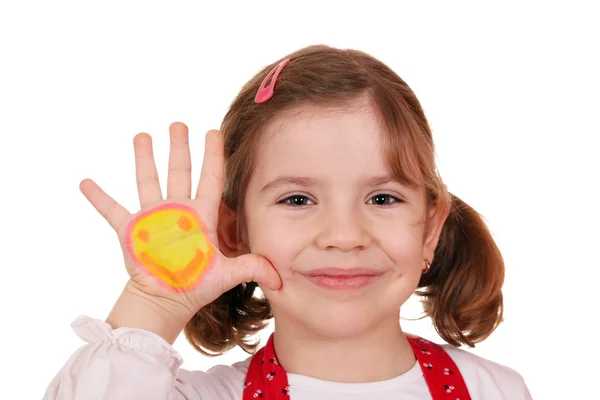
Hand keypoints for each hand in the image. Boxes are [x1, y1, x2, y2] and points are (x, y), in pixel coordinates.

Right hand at [79, 123, 281, 317]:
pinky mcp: (130, 231)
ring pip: (148, 181)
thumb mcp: (227, 274)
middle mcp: (177, 210)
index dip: (214, 156)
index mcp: (201, 216)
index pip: (211, 179)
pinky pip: (112, 210)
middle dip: (180, 147)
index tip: (215, 132)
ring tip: (142, 135)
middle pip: (179, 171)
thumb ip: (252, 268)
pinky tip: (86, 182)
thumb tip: (280, 278)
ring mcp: (152, 218)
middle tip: (178, 124)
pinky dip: (99, 198)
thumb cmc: (196, 285)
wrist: (167, 301)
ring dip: (144, 159)